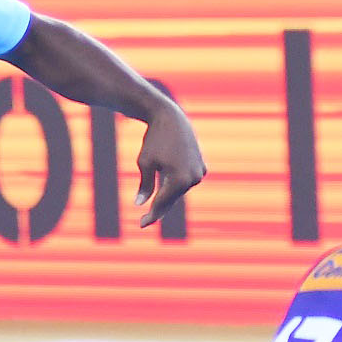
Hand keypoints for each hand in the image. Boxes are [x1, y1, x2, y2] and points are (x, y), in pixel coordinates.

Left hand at [134, 101, 206, 227]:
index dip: (151, 215)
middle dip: (158, 210)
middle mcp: (194, 178)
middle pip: (172, 199)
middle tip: (145, 221)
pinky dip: (176, 187)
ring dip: (167, 198)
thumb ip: (145, 185)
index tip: (141, 225)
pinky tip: (166, 194)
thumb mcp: (145, 162)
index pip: (162, 203)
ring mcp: (200, 172)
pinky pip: (186, 182)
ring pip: (179, 191)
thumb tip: (139, 204)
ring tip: (154, 209)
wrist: (171, 117)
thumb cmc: (154, 139)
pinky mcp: (202, 166)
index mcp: (180, 179)